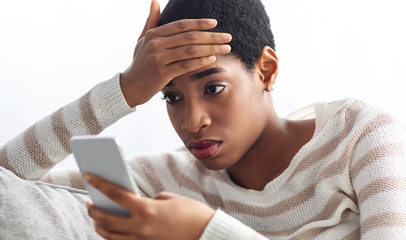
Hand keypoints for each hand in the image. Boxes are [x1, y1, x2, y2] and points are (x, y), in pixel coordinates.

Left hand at [84, 173, 215, 239]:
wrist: (206, 234)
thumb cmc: (191, 213)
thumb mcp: (169, 199)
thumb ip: (149, 200)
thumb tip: (137, 204)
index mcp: (147, 210)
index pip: (116, 194)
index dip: (100, 183)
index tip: (88, 175)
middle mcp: (141, 228)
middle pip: (107, 220)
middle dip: (93, 210)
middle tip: (89, 202)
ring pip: (111, 236)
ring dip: (100, 226)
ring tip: (96, 218)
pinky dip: (113, 237)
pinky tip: (112, 230)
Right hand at [120, 0, 231, 106]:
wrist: (130, 87)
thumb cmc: (140, 63)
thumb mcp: (142, 40)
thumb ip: (151, 21)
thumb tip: (155, 1)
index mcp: (153, 34)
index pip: (181, 25)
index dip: (199, 23)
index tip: (215, 23)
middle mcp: (155, 44)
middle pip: (189, 37)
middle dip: (211, 37)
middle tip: (228, 37)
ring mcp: (158, 59)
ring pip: (190, 51)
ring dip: (211, 49)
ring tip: (225, 48)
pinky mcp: (162, 73)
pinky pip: (186, 66)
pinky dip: (200, 62)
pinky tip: (212, 59)